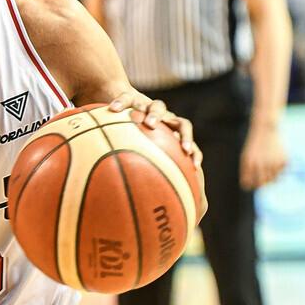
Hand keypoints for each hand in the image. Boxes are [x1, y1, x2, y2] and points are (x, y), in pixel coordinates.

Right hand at [109, 89, 205, 220]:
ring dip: (157, 114)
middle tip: (182, 149)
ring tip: (150, 123)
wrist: (109, 98)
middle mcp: (161, 120)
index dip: (193, 151)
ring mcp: (147, 106)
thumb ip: (135, 176)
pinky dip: (121, 102)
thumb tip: (131, 208)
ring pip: (158, 105)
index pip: (187, 143)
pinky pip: (126, 98)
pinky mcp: (129, 96)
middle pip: (182, 124)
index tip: (195, 165)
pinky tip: (112, 110)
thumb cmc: (118, 138)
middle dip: (184, 135)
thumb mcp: (128, 157)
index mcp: (167, 133)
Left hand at [240, 124, 286, 189]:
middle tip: (265, 176)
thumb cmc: (255, 145)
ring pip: (274, 180)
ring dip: (272, 176)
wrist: (266, 128)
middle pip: (263, 184)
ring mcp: (273, 162)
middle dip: (263, 183)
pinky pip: (283, 172)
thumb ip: (247, 172)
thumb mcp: (246, 157)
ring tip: (271, 165)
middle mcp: (261, 164)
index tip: (254, 181)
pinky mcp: (284, 160)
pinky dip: (281, 168)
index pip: (248, 184)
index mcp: (249, 164)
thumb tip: (250, 187)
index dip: (251, 184)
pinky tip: (277, 159)